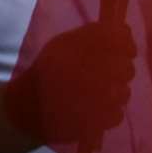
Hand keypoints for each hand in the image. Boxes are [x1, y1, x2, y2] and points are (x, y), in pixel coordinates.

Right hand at [0, 20, 134, 148]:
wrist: (25, 107)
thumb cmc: (46, 72)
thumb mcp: (62, 44)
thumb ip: (92, 35)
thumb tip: (125, 30)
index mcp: (78, 48)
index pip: (118, 38)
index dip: (126, 43)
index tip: (125, 50)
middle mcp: (89, 71)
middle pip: (126, 67)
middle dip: (120, 70)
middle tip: (106, 74)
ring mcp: (94, 100)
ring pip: (124, 92)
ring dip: (115, 93)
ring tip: (97, 94)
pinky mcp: (95, 123)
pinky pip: (117, 114)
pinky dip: (109, 113)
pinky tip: (94, 110)